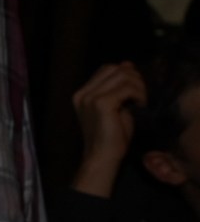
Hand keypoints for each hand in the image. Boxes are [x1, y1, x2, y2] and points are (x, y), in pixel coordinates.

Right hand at [72, 62, 146, 196]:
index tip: (135, 91)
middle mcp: (82, 93)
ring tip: (141, 101)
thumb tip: (127, 64)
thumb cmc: (111, 136)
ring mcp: (90, 98)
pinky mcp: (101, 104)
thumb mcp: (116, 105)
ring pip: (123, 75)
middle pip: (116, 68)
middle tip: (140, 96)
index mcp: (81, 94)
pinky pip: (127, 88)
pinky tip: (140, 105)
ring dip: (139, 86)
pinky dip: (139, 94)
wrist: (103, 157)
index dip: (126, 75)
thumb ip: (119, 85)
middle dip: (134, 78)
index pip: (108, 69)